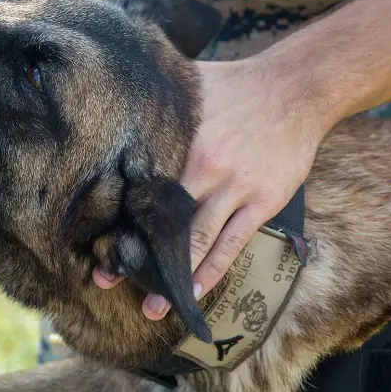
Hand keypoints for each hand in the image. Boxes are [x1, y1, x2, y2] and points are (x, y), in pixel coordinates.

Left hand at [93, 56, 327, 318]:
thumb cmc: (236, 85)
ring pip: (199, 240)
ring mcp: (236, 188)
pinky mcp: (263, 202)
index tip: (93, 237)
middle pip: (163, 219)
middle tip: (106, 279)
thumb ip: (156, 102)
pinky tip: (193, 292)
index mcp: (183, 141)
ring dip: (174, 276)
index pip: (142, 186)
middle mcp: (206, 168)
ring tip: (152, 306)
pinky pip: (233, 244)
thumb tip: (114, 95)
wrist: (296, 88)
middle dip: (136, 252)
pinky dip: (212, 271)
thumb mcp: (190, 85)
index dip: (118, 214)